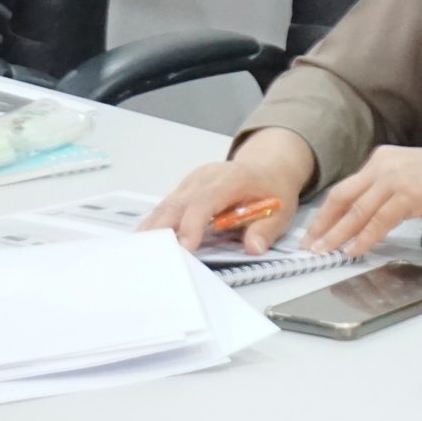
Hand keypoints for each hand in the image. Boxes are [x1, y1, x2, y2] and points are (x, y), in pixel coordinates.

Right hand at [141, 130, 312, 252]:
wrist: (269, 166)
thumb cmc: (274, 189)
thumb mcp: (282, 210)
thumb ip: (267, 229)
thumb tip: (254, 247)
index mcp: (233, 178)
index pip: (206, 199)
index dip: (194, 222)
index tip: (186, 247)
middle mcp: (208, 176)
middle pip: (180, 201)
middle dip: (164, 227)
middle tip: (150, 254)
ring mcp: (194, 181)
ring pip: (168, 203)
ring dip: (154, 226)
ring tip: (139, 251)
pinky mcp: (186, 188)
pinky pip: (167, 204)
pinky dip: (155, 222)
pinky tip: (144, 241)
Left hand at [304, 143, 421, 256]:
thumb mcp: (413, 176)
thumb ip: (390, 189)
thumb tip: (370, 215)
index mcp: (383, 159)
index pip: (346, 188)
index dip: (327, 212)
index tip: (316, 230)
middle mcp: (384, 165)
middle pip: (342, 198)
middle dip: (323, 224)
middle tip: (308, 245)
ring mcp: (395, 179)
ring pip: (356, 211)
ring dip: (337, 235)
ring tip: (324, 252)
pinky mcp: (407, 195)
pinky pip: (377, 221)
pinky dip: (362, 238)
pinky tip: (353, 250)